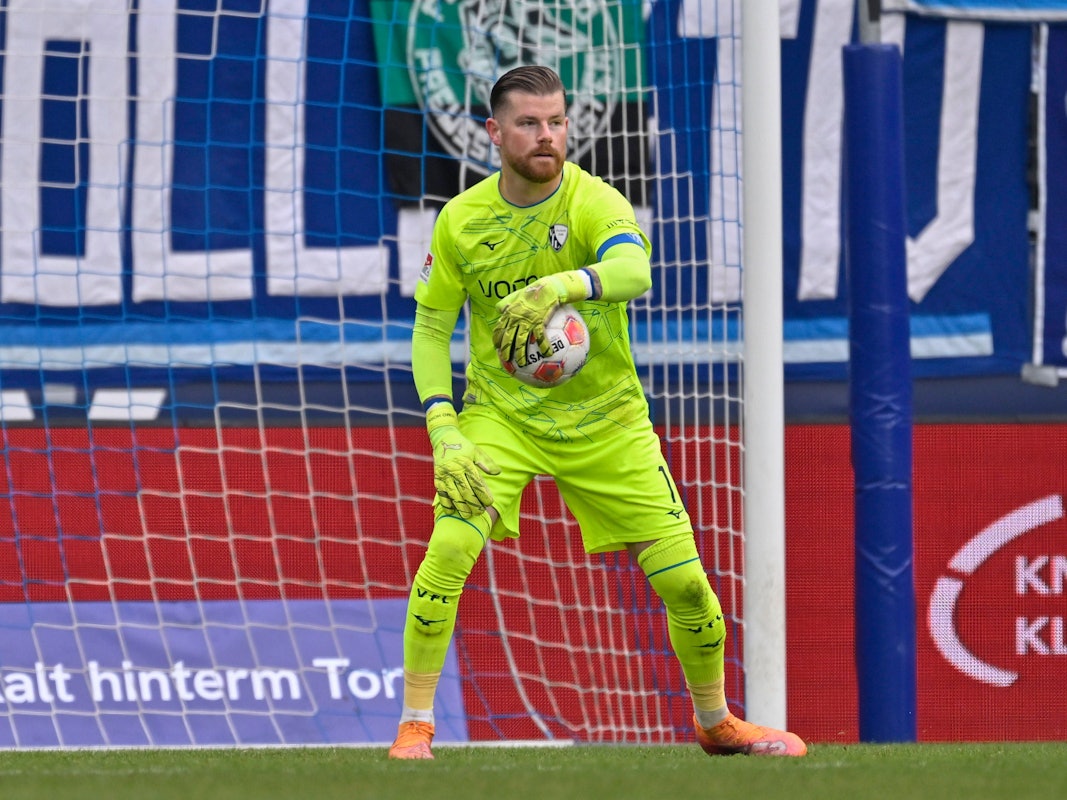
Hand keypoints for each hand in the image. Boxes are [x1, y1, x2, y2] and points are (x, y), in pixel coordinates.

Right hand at [425, 403, 499, 517]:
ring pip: (453, 495)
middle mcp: (454, 470)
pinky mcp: (437, 479)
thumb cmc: (463, 446)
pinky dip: (446, 504)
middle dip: (474, 504)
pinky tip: (452, 512)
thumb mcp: (477, 451)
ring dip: (461, 507)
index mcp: (466, 463)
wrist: (443, 438)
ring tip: (468, 515)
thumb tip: (498, 473)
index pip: (477, 483)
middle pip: (465, 492)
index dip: (484, 495)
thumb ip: (487, 462)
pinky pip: (441, 494)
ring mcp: (444, 475)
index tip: (490, 503)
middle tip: (480, 512)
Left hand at [493, 272, 587, 363]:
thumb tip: (500, 310)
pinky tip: (547, 353)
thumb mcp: (517, 296)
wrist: (546, 288)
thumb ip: (508, 303)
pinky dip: (544, 346)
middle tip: (505, 359)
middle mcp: (516, 318)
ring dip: (521, 353)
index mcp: (510, 313)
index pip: (499, 327)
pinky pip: (540, 337)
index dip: (497, 338)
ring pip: (521, 340)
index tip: (496, 346)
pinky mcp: (538, 321)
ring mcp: (526, 320)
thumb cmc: (533, 292)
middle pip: (508, 337)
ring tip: (522, 363)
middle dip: (505, 349)